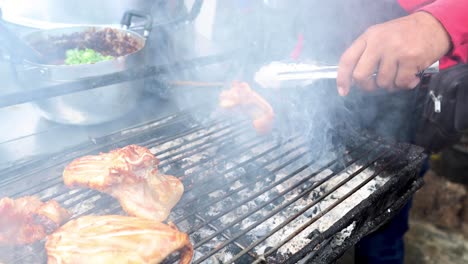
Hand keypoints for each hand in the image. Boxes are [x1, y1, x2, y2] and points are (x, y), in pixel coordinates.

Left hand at [336, 11, 450, 95]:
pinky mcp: (410, 58)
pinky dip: (405, 84)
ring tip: (398, 75)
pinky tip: (410, 77)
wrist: (433, 25)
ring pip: (382, 82)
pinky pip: (400, 83)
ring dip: (390, 85)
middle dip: (367, 86)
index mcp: (368, 37)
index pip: (347, 59)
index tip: (343, 91)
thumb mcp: (380, 36)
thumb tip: (354, 79)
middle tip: (375, 85)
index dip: (342, 78)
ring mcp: (395, 50)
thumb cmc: (404, 34)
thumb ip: (366, 53)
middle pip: (361, 75)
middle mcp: (379, 43)